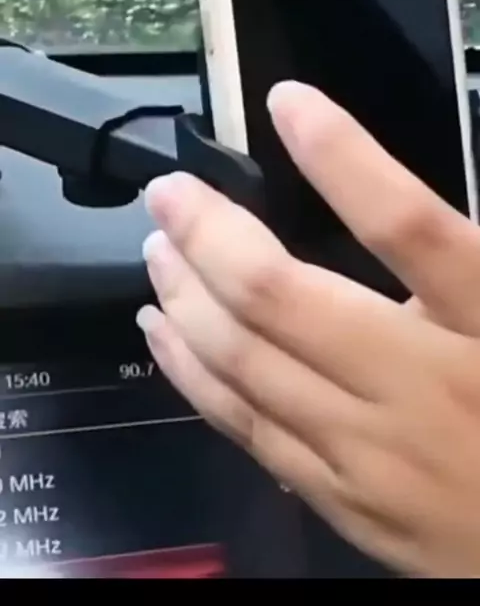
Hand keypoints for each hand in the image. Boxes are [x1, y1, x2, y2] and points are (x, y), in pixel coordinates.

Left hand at [139, 80, 479, 577]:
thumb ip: (457, 269)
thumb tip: (373, 216)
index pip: (407, 227)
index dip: (344, 157)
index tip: (288, 102)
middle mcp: (418, 390)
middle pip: (283, 298)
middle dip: (210, 232)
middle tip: (168, 191)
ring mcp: (366, 456)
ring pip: (242, 362)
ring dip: (184, 293)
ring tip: (155, 247)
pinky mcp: (338, 503)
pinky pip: (243, 426)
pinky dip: (189, 371)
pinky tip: (161, 332)